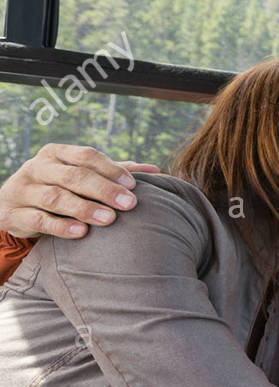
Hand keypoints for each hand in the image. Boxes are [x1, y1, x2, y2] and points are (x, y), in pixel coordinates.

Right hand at [0, 143, 158, 238]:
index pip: (86, 156)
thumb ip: (116, 172)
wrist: (15, 208)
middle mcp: (37, 168)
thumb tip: (156, 170)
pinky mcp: (13, 214)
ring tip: (109, 219)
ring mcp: (22, 190)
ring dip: (84, 208)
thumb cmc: (60, 188)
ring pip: (54, 197)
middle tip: (129, 204)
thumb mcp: (82, 176)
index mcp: (56, 154)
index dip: (111, 169)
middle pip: (73, 176)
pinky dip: (60, 226)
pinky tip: (81, 232)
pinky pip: (37, 219)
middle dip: (103, 190)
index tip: (134, 185)